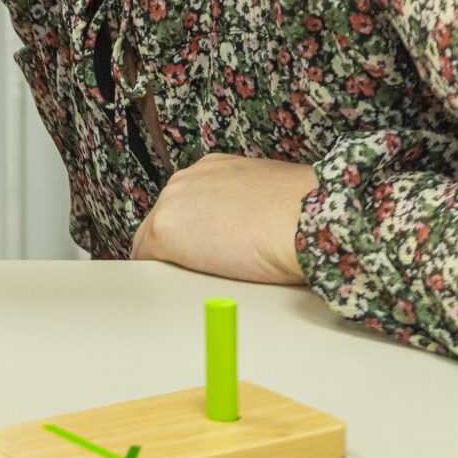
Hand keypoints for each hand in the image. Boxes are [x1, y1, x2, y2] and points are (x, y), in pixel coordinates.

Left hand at [130, 154, 315, 284]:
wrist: (309, 220)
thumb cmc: (306, 216)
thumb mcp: (271, 199)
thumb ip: (247, 207)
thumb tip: (248, 228)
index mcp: (213, 170)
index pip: (186, 206)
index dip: (194, 233)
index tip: (205, 251)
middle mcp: (187, 179)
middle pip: (165, 221)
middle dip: (180, 247)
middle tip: (204, 271)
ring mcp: (172, 202)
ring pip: (153, 240)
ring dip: (171, 261)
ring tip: (202, 281)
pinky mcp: (165, 230)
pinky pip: (147, 259)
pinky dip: (162, 276)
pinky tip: (185, 287)